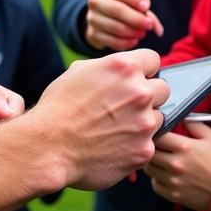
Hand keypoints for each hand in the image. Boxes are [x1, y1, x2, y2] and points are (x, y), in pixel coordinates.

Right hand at [28, 49, 165, 189]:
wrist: (48, 146)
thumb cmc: (59, 107)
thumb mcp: (79, 72)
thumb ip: (110, 67)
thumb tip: (126, 69)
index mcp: (124, 67)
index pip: (154, 60)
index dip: (143, 71)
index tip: (134, 80)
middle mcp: (139, 92)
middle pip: (163, 89)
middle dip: (148, 96)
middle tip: (125, 107)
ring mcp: (144, 123)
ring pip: (158, 118)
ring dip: (143, 122)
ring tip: (115, 129)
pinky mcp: (144, 150)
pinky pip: (148, 144)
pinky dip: (135, 146)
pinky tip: (113, 146)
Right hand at [85, 0, 162, 50]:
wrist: (102, 18)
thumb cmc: (123, 5)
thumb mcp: (132, 0)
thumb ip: (145, 9)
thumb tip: (157, 28)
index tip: (146, 6)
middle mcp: (95, 1)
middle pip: (116, 9)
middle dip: (135, 18)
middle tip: (149, 24)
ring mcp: (92, 18)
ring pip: (114, 27)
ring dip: (132, 32)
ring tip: (142, 33)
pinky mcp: (93, 35)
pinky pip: (111, 41)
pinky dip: (125, 42)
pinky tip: (134, 41)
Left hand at [144, 119, 210, 210]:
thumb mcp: (210, 136)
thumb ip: (192, 123)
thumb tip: (178, 115)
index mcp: (185, 147)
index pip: (157, 135)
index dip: (156, 132)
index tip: (158, 133)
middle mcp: (176, 164)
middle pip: (150, 152)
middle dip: (151, 147)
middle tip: (157, 146)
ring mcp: (174, 181)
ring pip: (149, 169)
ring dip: (153, 163)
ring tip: (161, 159)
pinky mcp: (174, 195)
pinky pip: (155, 185)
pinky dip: (157, 179)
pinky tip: (166, 174)